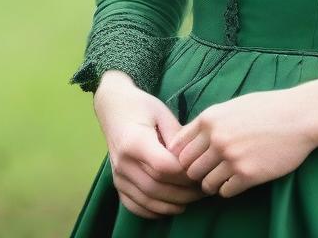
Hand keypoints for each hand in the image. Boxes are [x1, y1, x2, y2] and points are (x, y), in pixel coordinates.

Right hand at [93, 71, 206, 219]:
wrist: (113, 108)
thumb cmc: (141, 106)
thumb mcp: (162, 113)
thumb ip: (177, 136)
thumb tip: (193, 159)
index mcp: (134, 141)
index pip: (163, 166)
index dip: (184, 172)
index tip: (201, 170)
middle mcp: (123, 162)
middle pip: (156, 187)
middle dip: (184, 192)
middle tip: (203, 188)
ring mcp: (118, 175)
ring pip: (147, 200)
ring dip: (173, 204)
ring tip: (192, 198)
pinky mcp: (117, 184)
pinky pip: (135, 206)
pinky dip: (154, 211)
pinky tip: (171, 206)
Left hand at [164, 88, 317, 198]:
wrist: (298, 116)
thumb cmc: (267, 108)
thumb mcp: (232, 106)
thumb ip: (209, 122)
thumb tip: (188, 140)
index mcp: (209, 119)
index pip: (179, 147)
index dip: (184, 156)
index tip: (195, 159)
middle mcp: (216, 138)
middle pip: (188, 168)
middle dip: (196, 172)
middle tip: (208, 171)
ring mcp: (231, 158)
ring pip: (204, 183)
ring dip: (211, 183)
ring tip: (224, 176)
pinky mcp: (247, 175)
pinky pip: (224, 192)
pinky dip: (227, 189)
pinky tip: (237, 180)